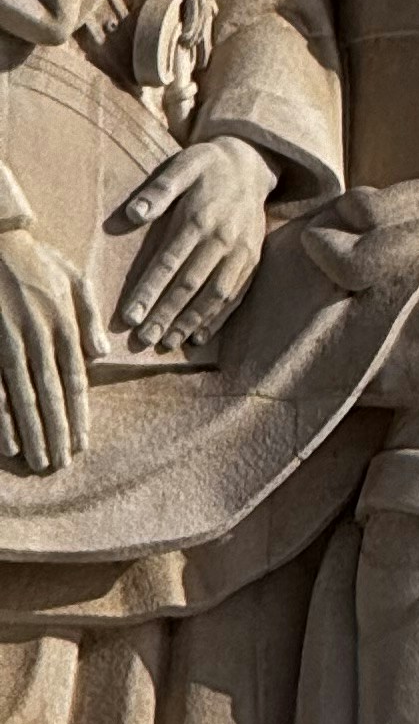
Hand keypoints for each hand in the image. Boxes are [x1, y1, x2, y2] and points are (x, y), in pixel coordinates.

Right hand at [0, 228, 94, 471]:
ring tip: (39, 462)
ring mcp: (8, 341)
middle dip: (57, 433)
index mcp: (63, 323)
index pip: (76, 379)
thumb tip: (102, 354)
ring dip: (32, 433)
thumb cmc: (36, 258)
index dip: (79, 413)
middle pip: (51, 395)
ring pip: (23, 397)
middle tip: (61, 465)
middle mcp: (38, 336)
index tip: (82, 442)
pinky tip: (6, 443)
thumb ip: (89, 316)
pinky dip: (1, 417)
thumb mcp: (75, 277)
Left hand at [111, 134, 274, 349]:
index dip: (148, 292)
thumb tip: (131, 215)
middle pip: (190, 286)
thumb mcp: (181, 166)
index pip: (169, 263)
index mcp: (200, 219)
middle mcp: (223, 240)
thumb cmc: (207, 166)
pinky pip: (236, 294)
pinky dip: (219, 317)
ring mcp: (241, 253)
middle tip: (143, 340)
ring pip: (215, 295)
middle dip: (165, 315)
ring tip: (169, 342)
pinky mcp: (253, 260)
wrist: (251, 163)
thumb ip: (158, 191)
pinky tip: (200, 335)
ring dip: (191, 321)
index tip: (129, 317)